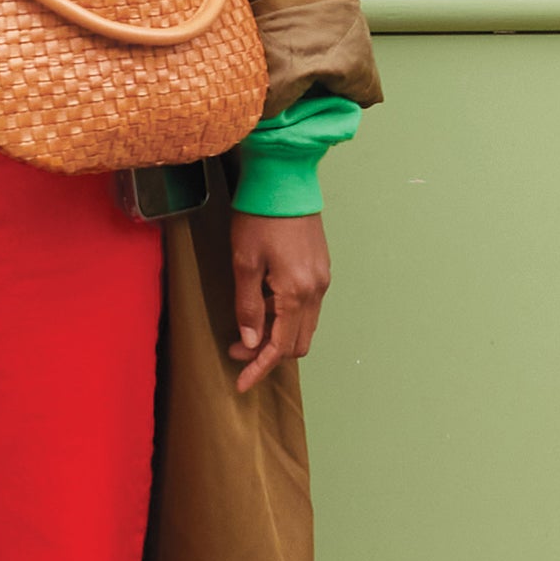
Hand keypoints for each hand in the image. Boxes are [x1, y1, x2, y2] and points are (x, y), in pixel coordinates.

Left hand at [228, 211, 331, 394]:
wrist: (286, 178)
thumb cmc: (260, 217)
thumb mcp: (244, 261)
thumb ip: (248, 305)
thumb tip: (250, 343)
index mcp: (297, 293)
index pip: (280, 347)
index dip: (259, 368)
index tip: (240, 382)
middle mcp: (317, 291)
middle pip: (297, 343)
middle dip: (268, 353)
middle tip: (236, 348)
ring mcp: (322, 279)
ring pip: (304, 325)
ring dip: (278, 334)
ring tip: (247, 325)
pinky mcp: (321, 267)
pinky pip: (308, 306)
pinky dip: (287, 315)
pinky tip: (266, 303)